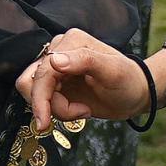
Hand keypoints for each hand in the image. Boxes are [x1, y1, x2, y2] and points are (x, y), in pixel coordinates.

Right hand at [25, 27, 158, 131]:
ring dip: (56, 108)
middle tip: (80, 113)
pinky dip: (59, 110)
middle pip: (31, 82)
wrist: (135, 94)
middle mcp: (59, 50)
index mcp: (71, 42)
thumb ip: (85, 61)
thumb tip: (54, 60)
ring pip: (34, 92)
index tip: (47, 122)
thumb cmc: (128, 81)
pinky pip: (43, 99)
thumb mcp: (113, 72)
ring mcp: (56, 66)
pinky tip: (80, 109)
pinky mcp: (56, 82)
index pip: (42, 72)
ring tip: (82, 110)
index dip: (41, 99)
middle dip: (52, 105)